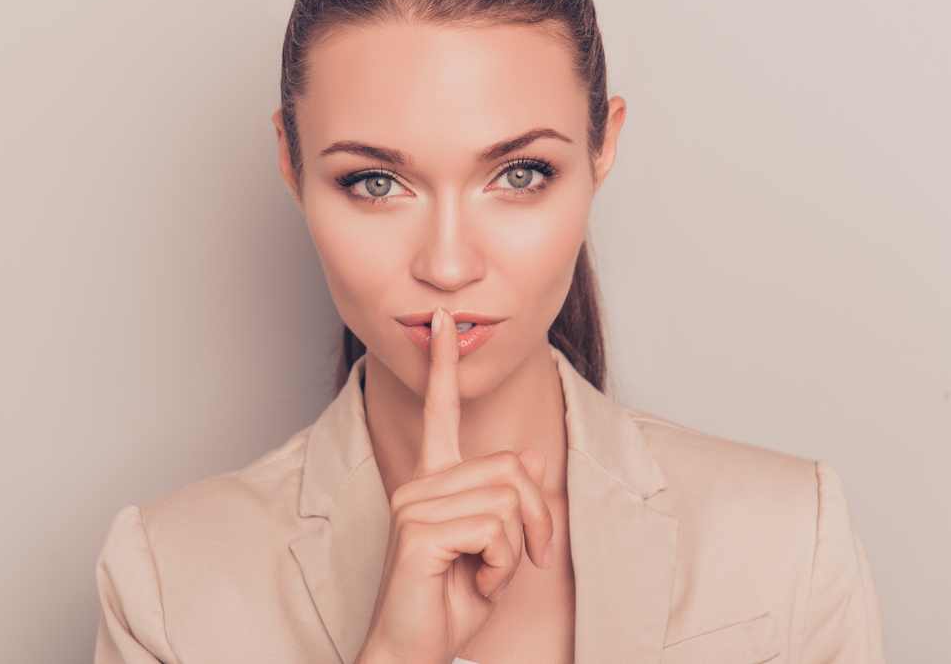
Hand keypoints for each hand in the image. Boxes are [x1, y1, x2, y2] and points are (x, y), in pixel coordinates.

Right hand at [355, 308, 554, 663]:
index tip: (444, 321)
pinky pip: (495, 529)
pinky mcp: (418, 532)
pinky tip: (475, 581)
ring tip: (489, 573)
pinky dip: (503, 564)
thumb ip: (510, 504)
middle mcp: (419, 485)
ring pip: (510, 499)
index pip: (440, 412)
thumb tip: (534, 459)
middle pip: (514, 467)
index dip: (444, 366)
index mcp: (433, 482)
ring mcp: (415, 506)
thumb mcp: (495, 551)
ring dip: (517, 548)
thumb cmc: (448, 604)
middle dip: (538, 518)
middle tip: (527, 558)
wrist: (412, 653)